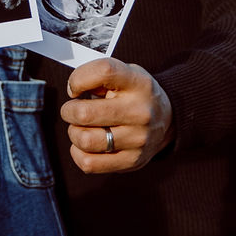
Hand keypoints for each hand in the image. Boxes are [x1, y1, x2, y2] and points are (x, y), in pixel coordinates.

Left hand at [61, 59, 173, 174]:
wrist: (166, 120)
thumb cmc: (134, 94)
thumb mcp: (124, 74)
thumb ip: (98, 76)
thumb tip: (73, 91)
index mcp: (138, 83)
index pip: (103, 71)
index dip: (78, 79)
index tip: (76, 89)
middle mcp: (140, 111)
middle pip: (85, 113)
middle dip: (69, 111)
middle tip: (73, 110)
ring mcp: (138, 139)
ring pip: (85, 140)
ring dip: (74, 133)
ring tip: (82, 127)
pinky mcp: (132, 161)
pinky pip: (89, 163)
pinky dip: (78, 153)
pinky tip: (86, 145)